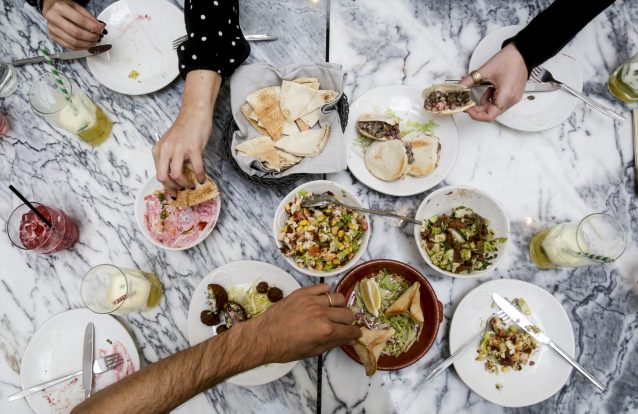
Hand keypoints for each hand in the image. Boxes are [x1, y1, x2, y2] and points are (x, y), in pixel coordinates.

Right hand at [42, 0, 104, 49]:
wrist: (51, 8)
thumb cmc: (65, 7)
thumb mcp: (77, 7)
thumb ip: (88, 17)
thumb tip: (100, 27)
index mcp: (60, 8)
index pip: (80, 20)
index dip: (92, 26)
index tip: (101, 29)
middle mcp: (53, 18)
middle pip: (76, 33)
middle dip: (90, 37)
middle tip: (98, 36)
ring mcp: (52, 29)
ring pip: (72, 42)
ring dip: (86, 44)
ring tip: (93, 41)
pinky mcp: (53, 37)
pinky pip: (69, 46)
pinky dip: (80, 48)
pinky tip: (86, 45)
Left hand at [152, 108, 211, 196]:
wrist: (195, 113)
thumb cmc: (185, 129)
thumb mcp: (171, 144)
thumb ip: (170, 159)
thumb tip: (175, 178)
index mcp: (158, 149)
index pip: (158, 173)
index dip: (166, 186)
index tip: (173, 192)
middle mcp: (165, 149)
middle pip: (163, 177)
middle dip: (172, 188)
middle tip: (181, 190)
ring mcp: (178, 149)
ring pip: (176, 175)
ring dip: (185, 184)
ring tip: (192, 185)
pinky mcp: (193, 148)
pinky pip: (196, 168)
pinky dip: (200, 176)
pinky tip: (202, 179)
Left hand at [245, 283, 360, 363]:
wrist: (263, 336)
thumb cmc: (286, 348)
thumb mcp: (312, 352)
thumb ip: (332, 343)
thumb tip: (347, 337)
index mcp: (325, 331)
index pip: (350, 330)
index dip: (355, 333)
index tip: (355, 333)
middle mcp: (322, 314)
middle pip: (348, 313)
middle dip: (348, 321)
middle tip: (343, 324)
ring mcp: (312, 300)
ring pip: (338, 298)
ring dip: (339, 306)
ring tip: (333, 311)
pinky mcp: (303, 292)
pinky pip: (323, 287)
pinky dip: (326, 293)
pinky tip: (322, 301)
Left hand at [460, 43, 527, 121]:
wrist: (522, 53)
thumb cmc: (509, 59)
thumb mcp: (484, 71)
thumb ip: (468, 82)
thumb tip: (458, 88)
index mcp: (506, 96)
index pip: (489, 116)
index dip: (475, 114)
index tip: (467, 107)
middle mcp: (511, 100)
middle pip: (491, 112)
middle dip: (477, 107)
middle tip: (468, 100)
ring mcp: (514, 98)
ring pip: (494, 108)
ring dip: (484, 101)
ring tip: (482, 89)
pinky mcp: (513, 95)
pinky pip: (499, 102)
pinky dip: (491, 98)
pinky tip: (489, 88)